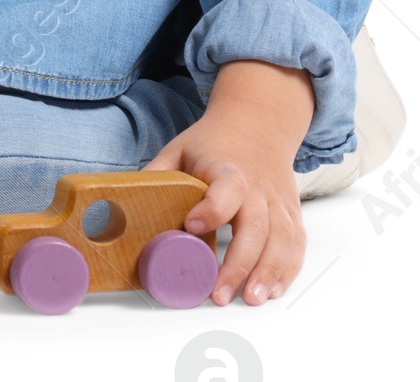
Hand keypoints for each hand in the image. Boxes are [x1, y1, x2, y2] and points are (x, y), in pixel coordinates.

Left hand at [143, 58, 312, 306]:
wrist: (258, 120)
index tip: (191, 228)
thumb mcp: (180, 148)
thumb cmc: (214, 141)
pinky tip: (273, 289)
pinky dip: (288, 269)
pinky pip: (295, 243)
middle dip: (239, 263)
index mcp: (228, 169)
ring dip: (268, 272)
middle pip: (255, 226)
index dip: (212, 209)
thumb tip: (124, 206)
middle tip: (219, 294)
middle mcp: (258, 186)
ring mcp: (278, 200)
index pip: (226, 189)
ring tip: (251, 299)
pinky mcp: (291, 212)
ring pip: (281, 239)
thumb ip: (157, 175)